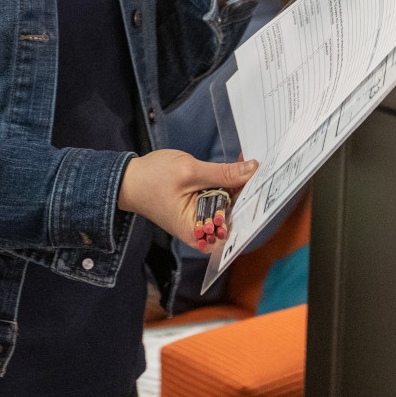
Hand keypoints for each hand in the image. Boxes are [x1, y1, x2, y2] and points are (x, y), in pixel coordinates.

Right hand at [118, 150, 257, 250]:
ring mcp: (201, 223)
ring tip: (248, 163)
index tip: (267, 176)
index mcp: (199, 232)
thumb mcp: (190, 171)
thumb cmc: (152, 179)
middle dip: (247, 188)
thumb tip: (252, 169)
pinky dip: (227, 185)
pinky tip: (235, 169)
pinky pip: (219, 201)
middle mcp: (203, 233)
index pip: (235, 216)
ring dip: (238, 184)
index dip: (252, 195)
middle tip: (259, 164)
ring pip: (229, 204)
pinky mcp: (199, 212)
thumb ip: (223, 173)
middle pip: (234, 211)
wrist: (127, 180)